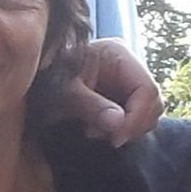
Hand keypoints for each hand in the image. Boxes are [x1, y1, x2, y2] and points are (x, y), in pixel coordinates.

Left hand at [45, 36, 164, 145]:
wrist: (36, 81)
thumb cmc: (48, 79)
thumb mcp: (66, 93)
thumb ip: (91, 106)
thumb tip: (118, 124)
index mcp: (119, 53)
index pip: (147, 89)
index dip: (137, 117)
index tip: (117, 138)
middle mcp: (130, 65)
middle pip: (153, 102)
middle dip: (132, 124)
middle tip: (103, 137)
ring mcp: (128, 81)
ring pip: (148, 113)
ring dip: (126, 129)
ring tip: (94, 131)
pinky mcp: (124, 96)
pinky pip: (135, 118)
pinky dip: (121, 129)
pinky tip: (96, 129)